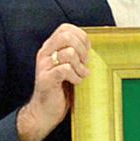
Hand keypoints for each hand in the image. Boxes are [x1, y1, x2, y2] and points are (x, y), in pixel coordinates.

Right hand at [17, 24, 90, 140]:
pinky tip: (75, 83)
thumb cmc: (60, 89)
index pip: (65, 28)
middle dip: (82, 50)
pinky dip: (75, 77)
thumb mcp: (70, 67)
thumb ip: (77, 53)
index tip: (86, 51)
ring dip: (80, 67)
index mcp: (50, 47)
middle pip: (67, 36)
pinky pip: (65, 70)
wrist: (44, 112)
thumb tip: (95, 42)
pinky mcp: (46, 79)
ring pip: (69, 53)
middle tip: (84, 64)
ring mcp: (44, 66)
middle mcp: (45, 53)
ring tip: (80, 76)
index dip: (81, 37)